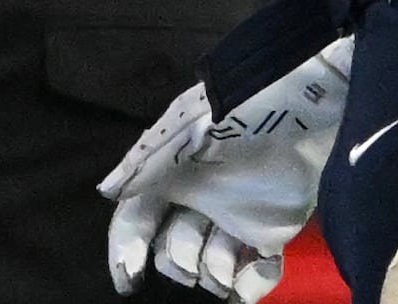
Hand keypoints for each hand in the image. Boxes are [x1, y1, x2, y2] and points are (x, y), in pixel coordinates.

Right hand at [98, 33, 349, 301]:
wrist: (291, 112)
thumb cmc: (224, 122)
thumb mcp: (173, 138)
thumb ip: (139, 168)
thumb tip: (105, 193)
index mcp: (167, 182)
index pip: (137, 222)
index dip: (127, 251)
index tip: (130, 280)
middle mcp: (196, 204)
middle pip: (174, 252)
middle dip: (178, 263)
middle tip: (192, 262)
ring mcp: (234, 219)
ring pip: (213, 267)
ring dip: (214, 274)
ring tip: (226, 264)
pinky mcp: (271, 231)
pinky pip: (257, 272)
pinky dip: (252, 284)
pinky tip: (250, 278)